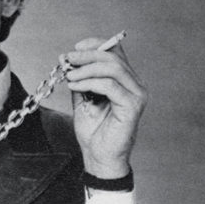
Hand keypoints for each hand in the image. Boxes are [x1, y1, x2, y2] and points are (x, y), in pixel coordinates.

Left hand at [64, 38, 147, 178]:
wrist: (98, 158)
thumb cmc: (93, 133)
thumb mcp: (83, 101)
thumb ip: (81, 81)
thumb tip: (69, 61)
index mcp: (125, 81)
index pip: (115, 53)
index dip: (95, 45)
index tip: (75, 48)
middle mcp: (134, 85)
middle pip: (113, 57)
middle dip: (88, 55)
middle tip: (68, 59)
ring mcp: (136, 94)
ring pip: (113, 68)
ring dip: (87, 69)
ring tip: (69, 75)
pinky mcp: (132, 106)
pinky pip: (110, 86)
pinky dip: (90, 82)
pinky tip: (75, 86)